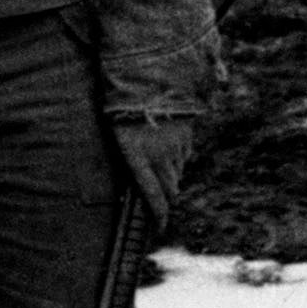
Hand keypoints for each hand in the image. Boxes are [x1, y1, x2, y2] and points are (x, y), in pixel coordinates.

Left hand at [109, 116, 194, 235]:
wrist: (146, 81)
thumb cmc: (123, 111)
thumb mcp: (120, 139)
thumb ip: (133, 162)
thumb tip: (141, 180)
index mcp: (138, 158)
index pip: (153, 196)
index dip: (158, 215)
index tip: (160, 226)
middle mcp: (159, 156)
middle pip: (170, 188)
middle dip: (165, 196)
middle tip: (160, 198)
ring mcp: (175, 145)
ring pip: (177, 172)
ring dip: (170, 175)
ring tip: (160, 166)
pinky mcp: (186, 134)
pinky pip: (184, 154)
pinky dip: (178, 158)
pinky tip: (169, 148)